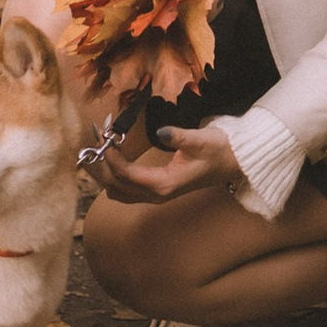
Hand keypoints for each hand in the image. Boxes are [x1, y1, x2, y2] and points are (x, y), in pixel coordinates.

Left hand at [104, 118, 246, 205]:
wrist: (234, 164)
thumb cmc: (219, 151)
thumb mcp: (202, 140)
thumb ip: (180, 136)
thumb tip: (161, 131)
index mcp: (165, 184)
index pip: (127, 175)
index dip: (111, 158)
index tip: (103, 138)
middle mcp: (157, 194)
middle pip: (116, 187)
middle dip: (101, 166)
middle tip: (93, 142)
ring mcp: (156, 195)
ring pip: (118, 191)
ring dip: (104, 173)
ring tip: (96, 150)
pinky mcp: (157, 190)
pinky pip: (126, 190)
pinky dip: (113, 177)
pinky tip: (111, 160)